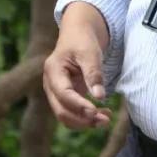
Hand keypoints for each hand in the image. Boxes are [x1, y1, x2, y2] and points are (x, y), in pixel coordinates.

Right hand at [43, 17, 111, 131]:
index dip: (79, 105)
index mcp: (53, 70)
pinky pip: (72, 112)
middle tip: (106, 120)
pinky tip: (102, 114)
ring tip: (106, 119)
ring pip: (66, 116)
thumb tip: (99, 98)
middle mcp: (50, 84)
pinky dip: (86, 117)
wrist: (78, 34)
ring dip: (85, 122)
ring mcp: (55, 92)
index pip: (64, 94)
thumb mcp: (90, 53)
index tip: (96, 111)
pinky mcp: (64, 97)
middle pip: (61, 110)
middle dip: (83, 119)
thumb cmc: (83, 41)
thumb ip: (93, 74)